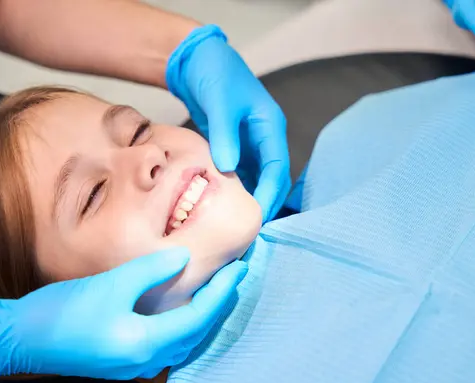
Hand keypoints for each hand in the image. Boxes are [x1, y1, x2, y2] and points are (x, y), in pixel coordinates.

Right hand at [0, 248, 247, 381]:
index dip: (222, 292)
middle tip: (236, 275)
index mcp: (145, 343)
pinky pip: (170, 343)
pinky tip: (188, 308)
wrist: (21, 340)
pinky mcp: (126, 360)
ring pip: (186, 340)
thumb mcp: (109, 284)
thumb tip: (184, 258)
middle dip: (220, 303)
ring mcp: (136, 364)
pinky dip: (186, 324)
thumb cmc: (62, 312)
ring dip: (205, 315)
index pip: (198, 317)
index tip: (239, 268)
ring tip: (219, 289)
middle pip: (197, 332)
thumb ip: (151, 270)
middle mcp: (146, 360)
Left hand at [166, 25, 290, 221]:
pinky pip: (240, 174)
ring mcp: (250, 144)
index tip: (256, 218)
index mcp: (271, 126)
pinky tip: (223, 206)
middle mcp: (265, 138)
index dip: (269, 195)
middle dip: (263, 203)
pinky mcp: (234, 147)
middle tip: (247, 230)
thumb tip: (228, 168)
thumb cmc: (213, 73)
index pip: (277, 168)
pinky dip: (235, 190)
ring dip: (250, 200)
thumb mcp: (219, 102)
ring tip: (236, 224)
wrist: (196, 59)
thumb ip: (225, 135)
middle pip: (273, 179)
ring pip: (257, 180)